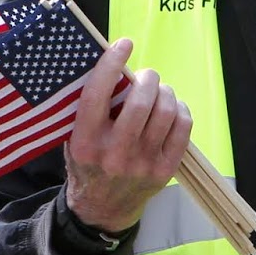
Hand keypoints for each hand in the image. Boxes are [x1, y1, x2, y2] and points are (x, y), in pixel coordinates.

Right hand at [63, 39, 193, 233]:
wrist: (102, 209)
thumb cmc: (87, 164)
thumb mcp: (73, 139)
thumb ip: (86, 109)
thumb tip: (110, 65)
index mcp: (85, 143)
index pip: (97, 95)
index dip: (112, 64)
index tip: (123, 44)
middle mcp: (114, 154)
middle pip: (140, 102)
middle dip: (147, 79)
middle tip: (146, 75)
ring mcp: (142, 164)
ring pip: (165, 112)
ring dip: (165, 92)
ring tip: (159, 91)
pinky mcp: (164, 171)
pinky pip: (182, 128)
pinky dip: (180, 110)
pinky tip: (172, 108)